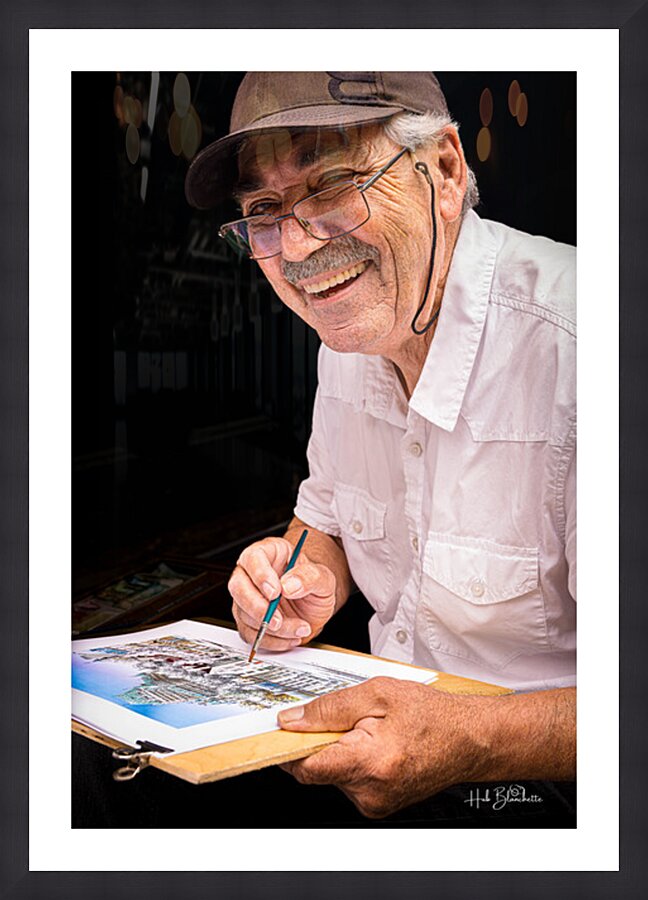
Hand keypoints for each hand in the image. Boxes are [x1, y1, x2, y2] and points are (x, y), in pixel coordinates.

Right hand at [228, 537, 336, 651]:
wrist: (315, 607)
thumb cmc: (314, 585)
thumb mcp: (323, 577)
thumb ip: (310, 577)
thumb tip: (290, 585)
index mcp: (268, 553)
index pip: (253, 558)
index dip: (260, 575)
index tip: (275, 592)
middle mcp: (252, 573)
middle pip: (238, 586)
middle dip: (257, 607)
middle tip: (278, 620)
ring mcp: (246, 597)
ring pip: (244, 613)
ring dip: (271, 628)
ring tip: (299, 627)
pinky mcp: (248, 619)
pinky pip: (250, 633)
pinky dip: (271, 640)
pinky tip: (290, 637)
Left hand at [277, 677, 493, 817]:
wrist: (469, 740)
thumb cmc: (432, 715)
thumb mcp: (378, 693)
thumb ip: (330, 707)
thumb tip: (292, 721)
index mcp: (369, 762)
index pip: (306, 766)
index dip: (288, 746)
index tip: (282, 731)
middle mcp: (370, 792)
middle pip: (318, 768)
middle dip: (322, 740)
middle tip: (346, 718)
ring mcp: (374, 804)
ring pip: (333, 774)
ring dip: (339, 750)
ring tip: (370, 730)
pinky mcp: (377, 806)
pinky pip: (348, 781)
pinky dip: (352, 761)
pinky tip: (375, 744)